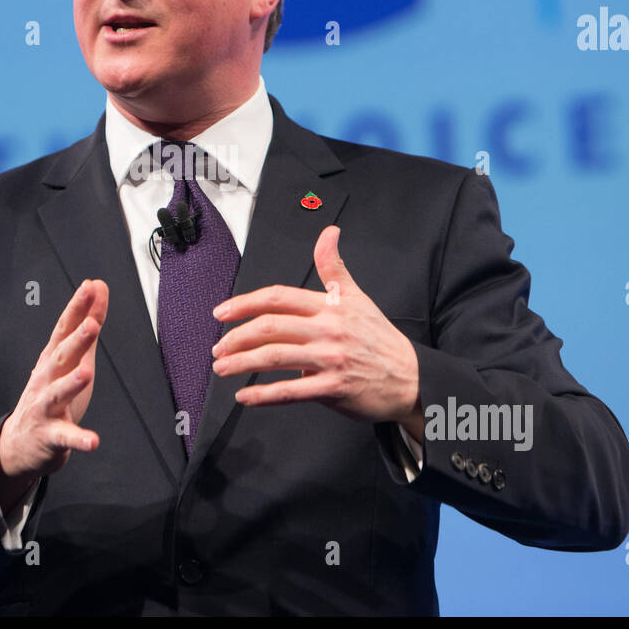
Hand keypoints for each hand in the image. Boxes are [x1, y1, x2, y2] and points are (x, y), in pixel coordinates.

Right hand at [0, 279, 108, 489]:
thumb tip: (98, 288)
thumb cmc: (50, 394)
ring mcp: (46, 408)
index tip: (90, 287)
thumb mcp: (71, 357)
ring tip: (86, 373)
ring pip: (57, 394)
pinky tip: (92, 441)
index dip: (77, 308)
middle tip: (91, 324)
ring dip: (71, 383)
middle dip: (75, 340)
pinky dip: (78, 439)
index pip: (65, 329)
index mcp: (53, 359)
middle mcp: (46, 379)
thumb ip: (86, 324)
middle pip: (60, 357)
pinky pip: (65, 437)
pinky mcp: (51, 435)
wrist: (20, 442)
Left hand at [211, 225, 422, 437]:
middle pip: (271, 327)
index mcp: (329, 306)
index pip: (278, 298)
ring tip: (222, 369)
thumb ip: (334, 267)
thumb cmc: (378, 338)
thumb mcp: (358, 297)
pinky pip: (290, 392)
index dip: (245, 303)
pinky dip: (263, 395)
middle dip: (237, 337)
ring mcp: (330, 360)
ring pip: (276, 358)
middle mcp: (328, 330)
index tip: (221, 313)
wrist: (411, 377)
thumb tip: (329, 232)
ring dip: (242, 364)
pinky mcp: (333, 388)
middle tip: (217, 348)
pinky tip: (245, 396)